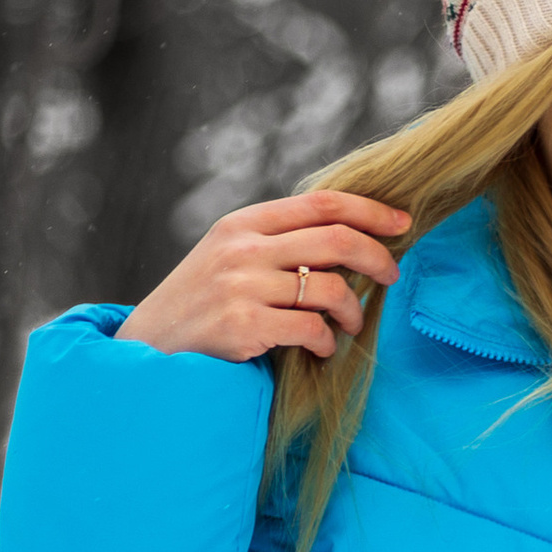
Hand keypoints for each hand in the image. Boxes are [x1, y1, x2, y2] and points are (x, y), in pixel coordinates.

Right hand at [117, 188, 412, 365]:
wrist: (149, 348)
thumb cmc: (200, 303)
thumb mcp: (227, 255)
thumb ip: (276, 241)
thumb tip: (349, 238)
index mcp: (243, 223)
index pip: (323, 203)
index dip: (370, 211)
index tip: (402, 223)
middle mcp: (242, 249)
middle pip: (336, 241)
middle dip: (377, 258)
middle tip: (391, 276)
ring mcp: (242, 288)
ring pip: (330, 290)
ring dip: (353, 311)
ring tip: (350, 325)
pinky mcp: (244, 329)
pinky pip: (312, 330)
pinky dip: (327, 342)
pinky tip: (321, 348)